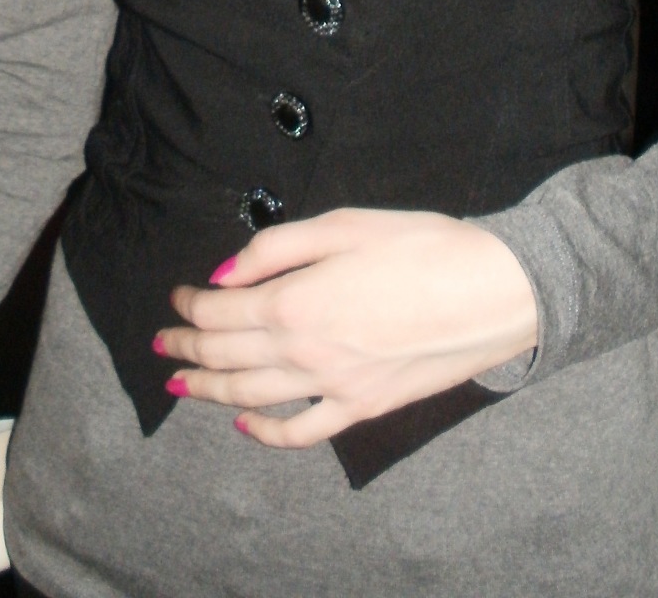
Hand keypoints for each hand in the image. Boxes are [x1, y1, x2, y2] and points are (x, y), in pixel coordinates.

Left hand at [157, 207, 538, 448]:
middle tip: (164, 342)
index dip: (191, 306)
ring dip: (210, 391)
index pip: (221, 312)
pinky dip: (267, 432)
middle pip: (227, 357)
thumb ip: (275, 249)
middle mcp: (306, 353)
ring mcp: (334, 387)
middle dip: (188, 348)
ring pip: (252, 398)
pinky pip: (303, 432)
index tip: (178, 298)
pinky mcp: (363, 408)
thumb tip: (222, 275)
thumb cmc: (421, 246)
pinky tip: (247, 424)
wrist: (493, 292)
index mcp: (295, 302)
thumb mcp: (343, 225)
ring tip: (182, 383)